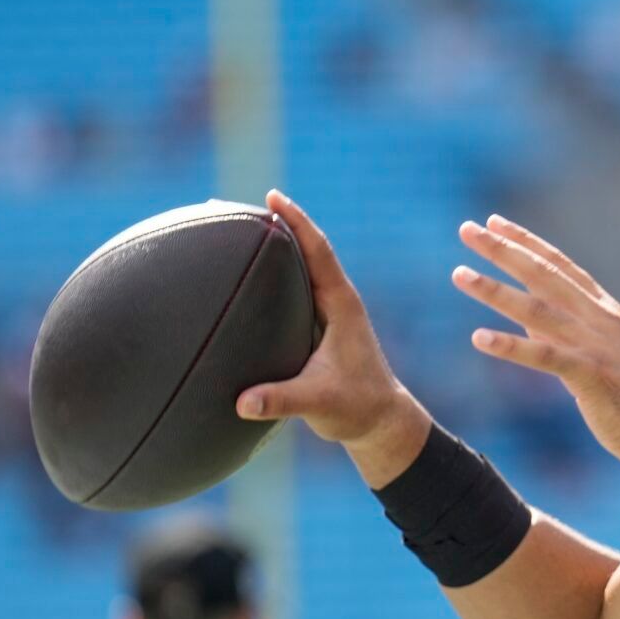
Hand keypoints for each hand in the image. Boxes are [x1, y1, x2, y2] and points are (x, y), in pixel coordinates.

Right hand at [235, 190, 430, 485]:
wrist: (381, 421)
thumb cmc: (357, 408)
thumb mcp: (318, 403)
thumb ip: (281, 400)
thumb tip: (243, 403)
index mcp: (342, 305)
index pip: (318, 252)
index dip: (296, 222)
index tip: (272, 197)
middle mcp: (337, 301)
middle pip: (307, 250)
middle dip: (278, 224)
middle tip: (239, 205)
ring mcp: (330, 313)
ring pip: (302, 268)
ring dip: (276, 247)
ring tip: (238, 229)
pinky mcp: (321, 327)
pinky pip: (296, 289)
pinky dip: (275, 274)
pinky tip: (248, 274)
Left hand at [453, 215, 619, 474]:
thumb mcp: (602, 351)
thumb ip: (565, 330)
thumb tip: (527, 317)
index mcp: (603, 309)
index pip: (559, 265)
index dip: (526, 241)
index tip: (495, 222)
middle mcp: (598, 318)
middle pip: (543, 275)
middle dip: (502, 250)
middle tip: (466, 229)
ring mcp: (595, 345)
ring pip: (536, 309)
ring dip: (494, 291)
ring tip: (459, 274)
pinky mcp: (590, 376)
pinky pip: (543, 356)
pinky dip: (510, 346)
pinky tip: (478, 338)